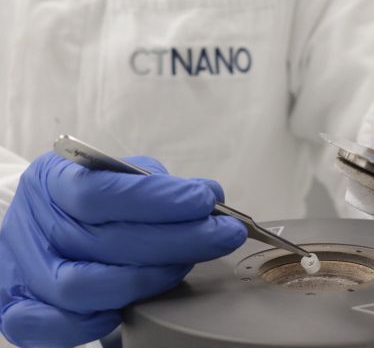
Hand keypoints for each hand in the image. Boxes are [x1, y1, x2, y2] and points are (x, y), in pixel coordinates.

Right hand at [0, 153, 246, 346]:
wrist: (39, 223)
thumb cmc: (89, 196)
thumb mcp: (118, 175)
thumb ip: (159, 184)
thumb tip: (212, 196)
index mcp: (54, 181)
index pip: (101, 193)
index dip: (158, 200)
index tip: (206, 202)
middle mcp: (34, 226)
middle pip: (104, 242)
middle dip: (176, 240)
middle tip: (223, 234)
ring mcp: (24, 271)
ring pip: (81, 287)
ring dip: (145, 279)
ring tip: (183, 266)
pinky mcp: (20, 308)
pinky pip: (46, 328)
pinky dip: (87, 325)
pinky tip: (125, 312)